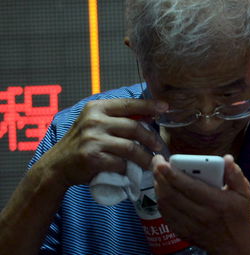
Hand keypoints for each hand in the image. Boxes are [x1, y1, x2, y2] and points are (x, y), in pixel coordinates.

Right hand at [36, 98, 168, 188]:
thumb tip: (149, 115)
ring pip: (131, 147)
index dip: (149, 105)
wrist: (56, 166)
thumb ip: (117, 117)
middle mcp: (94, 120)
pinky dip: (128, 169)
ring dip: (145, 157)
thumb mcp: (95, 123)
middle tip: (161, 147)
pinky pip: (120, 163)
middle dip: (152, 138)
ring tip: (153, 162)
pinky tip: (132, 172)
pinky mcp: (92, 158)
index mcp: (97, 108)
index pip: (129, 104)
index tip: (165, 108)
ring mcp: (92, 139)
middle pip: (134, 127)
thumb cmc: (82, 143)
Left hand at [152, 154, 249, 254]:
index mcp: (216, 202)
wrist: (236, 245)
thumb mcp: (245, 193)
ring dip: (158, 188)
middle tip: (156, 163)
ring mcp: (190, 225)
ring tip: (158, 174)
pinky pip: (167, 215)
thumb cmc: (240, 216)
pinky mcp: (183, 232)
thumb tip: (226, 158)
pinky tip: (162, 191)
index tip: (163, 163)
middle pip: (173, 194)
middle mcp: (201, 215)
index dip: (173, 174)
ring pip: (167, 205)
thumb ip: (235, 174)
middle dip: (161, 176)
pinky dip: (161, 201)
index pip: (189, 187)